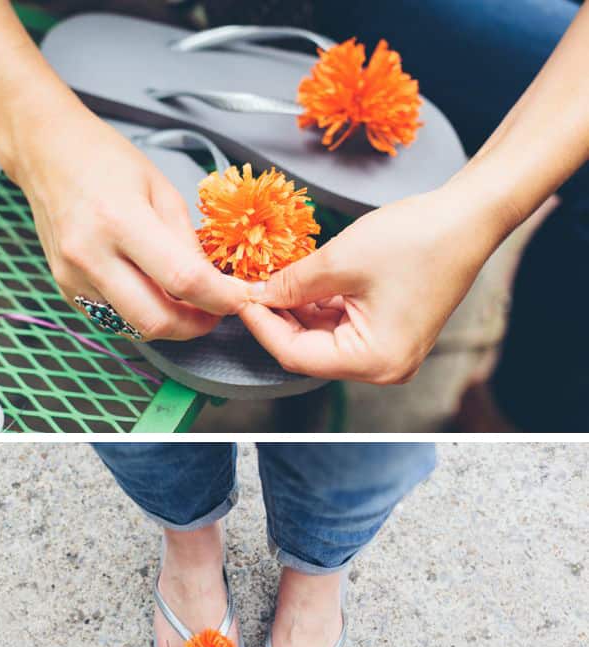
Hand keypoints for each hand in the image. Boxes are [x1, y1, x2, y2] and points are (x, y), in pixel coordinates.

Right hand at [11, 107, 246, 340]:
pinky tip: (153, 295)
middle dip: (196, 326)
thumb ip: (187, 241)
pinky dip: (142, 315)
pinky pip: (114, 319)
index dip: (221, 298)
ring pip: (135, 328)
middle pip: (156, 320)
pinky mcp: (65, 289)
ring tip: (187, 304)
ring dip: (170, 325)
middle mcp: (90, 254)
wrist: (45, 153)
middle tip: (215, 312)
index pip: (183, 278)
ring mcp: (73, 276)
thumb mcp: (161, 188)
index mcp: (120, 219)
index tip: (242, 299)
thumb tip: (214, 284)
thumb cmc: (104, 160)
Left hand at [239, 183, 508, 381]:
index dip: (262, 327)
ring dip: (297, 310)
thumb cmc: (418, 239)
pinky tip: (301, 282)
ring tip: (272, 279)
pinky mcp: (390, 333)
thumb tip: (257, 294)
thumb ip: (292, 284)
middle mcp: (383, 367)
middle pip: (310, 352)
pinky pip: (342, 327)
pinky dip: (319, 306)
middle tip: (250, 288)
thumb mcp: (340, 261)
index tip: (239, 300)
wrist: (468, 218)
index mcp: (375, 361)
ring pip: (324, 338)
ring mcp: (388, 353)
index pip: (297, 356)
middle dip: (278, 319)